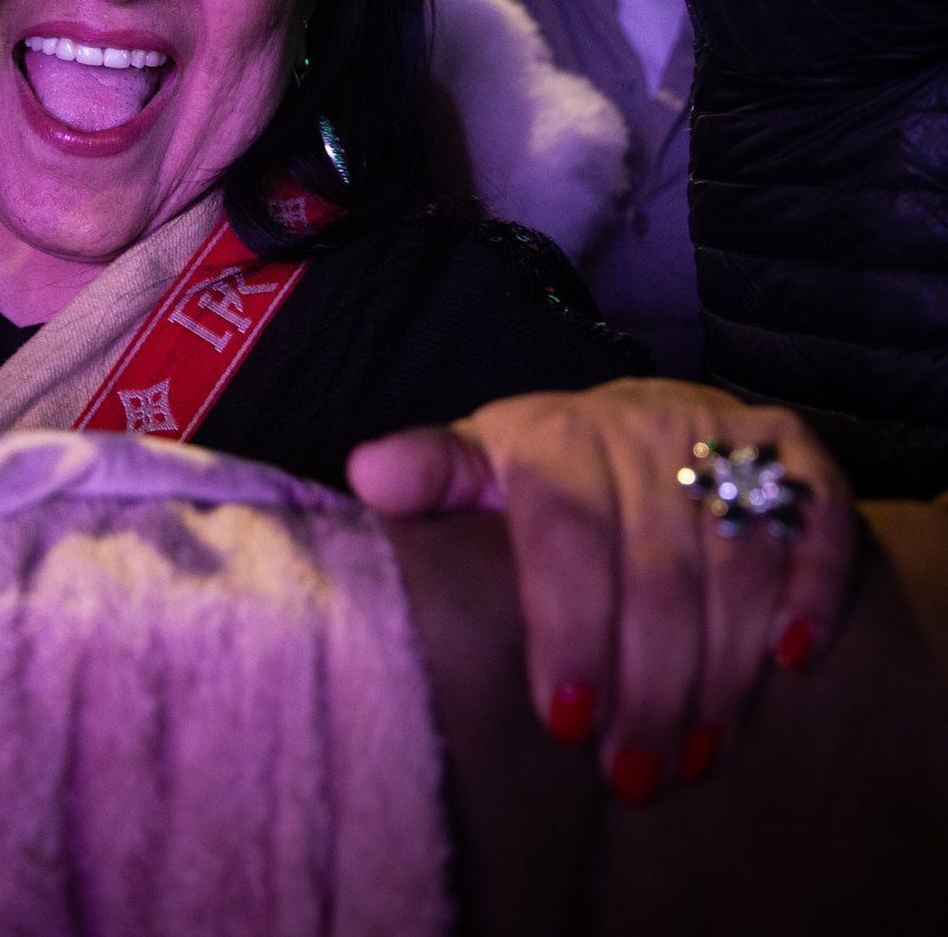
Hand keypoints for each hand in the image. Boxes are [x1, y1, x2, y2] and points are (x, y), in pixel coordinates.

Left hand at [351, 378, 853, 799]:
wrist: (641, 409)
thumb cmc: (546, 464)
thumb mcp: (479, 460)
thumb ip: (430, 472)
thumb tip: (367, 475)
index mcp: (551, 437)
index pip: (564, 538)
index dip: (568, 632)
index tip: (564, 721)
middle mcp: (640, 431)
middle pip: (653, 575)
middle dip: (647, 688)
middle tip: (634, 773)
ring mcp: (722, 438)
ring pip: (733, 568)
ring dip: (721, 673)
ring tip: (695, 753)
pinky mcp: (795, 451)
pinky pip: (815, 524)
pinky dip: (810, 592)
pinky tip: (789, 661)